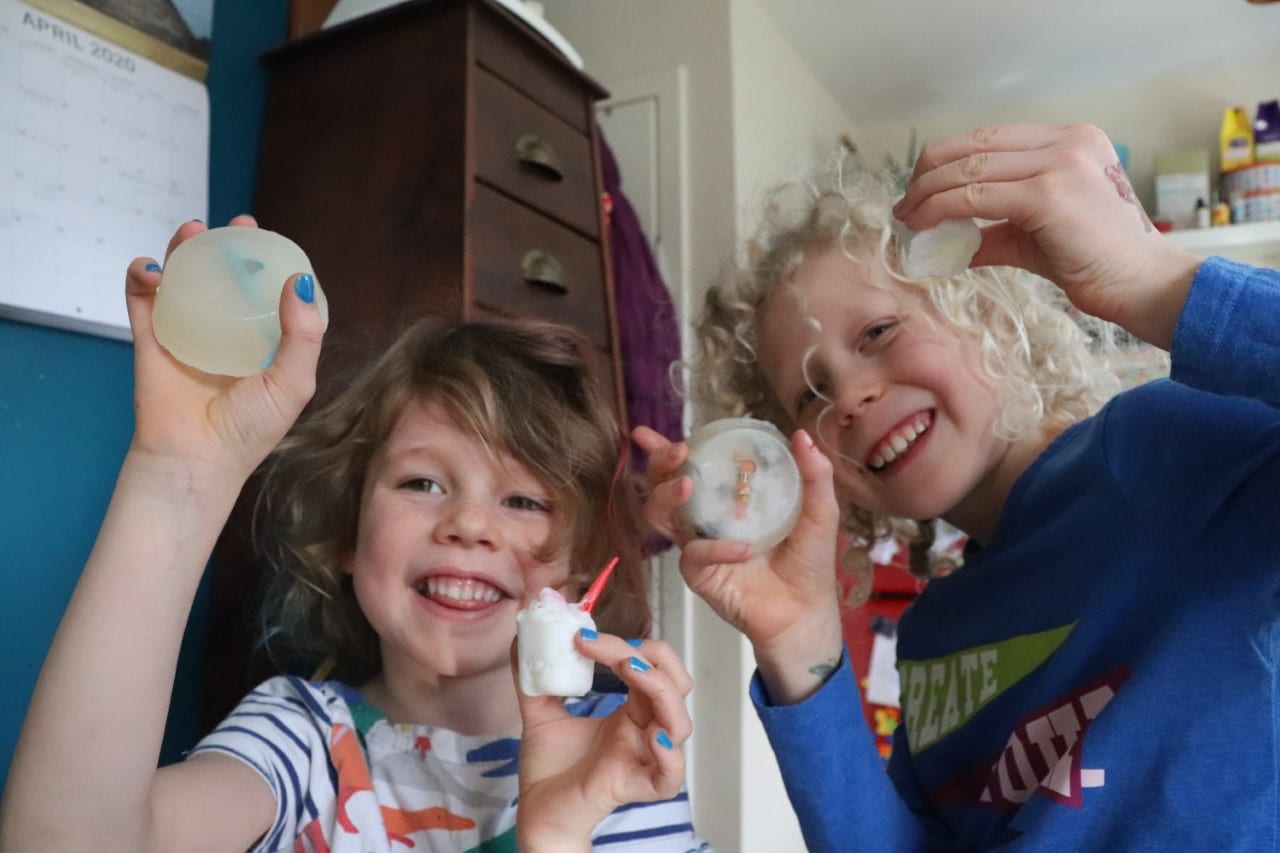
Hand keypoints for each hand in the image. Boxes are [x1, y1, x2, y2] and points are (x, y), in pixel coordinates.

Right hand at [125, 216, 324, 482]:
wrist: (196, 460)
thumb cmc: (250, 429)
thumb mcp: (293, 382)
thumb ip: (302, 334)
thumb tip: (298, 282)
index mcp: (261, 344)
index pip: (266, 295)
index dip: (269, 265)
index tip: (273, 241)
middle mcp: (225, 334)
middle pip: (223, 278)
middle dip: (228, 246)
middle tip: (236, 224)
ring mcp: (187, 334)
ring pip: (182, 280)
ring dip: (183, 251)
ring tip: (191, 232)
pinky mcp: (150, 342)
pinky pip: (143, 302)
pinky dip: (141, 278)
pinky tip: (151, 268)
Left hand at [513, 634, 692, 849]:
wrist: (536, 811)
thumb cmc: (550, 767)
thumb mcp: (539, 711)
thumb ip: (532, 676)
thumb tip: (520, 637)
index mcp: (630, 711)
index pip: (649, 666)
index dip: (625, 644)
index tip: (584, 637)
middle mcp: (644, 730)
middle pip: (676, 685)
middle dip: (653, 658)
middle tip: (618, 650)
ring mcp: (643, 758)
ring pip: (680, 723)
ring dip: (660, 689)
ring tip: (629, 670)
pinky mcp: (636, 787)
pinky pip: (670, 776)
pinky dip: (669, 755)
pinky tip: (651, 737)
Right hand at [633, 425, 844, 702]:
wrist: (806, 610)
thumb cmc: (809, 561)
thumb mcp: (819, 511)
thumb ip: (814, 474)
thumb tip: (801, 435)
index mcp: (728, 497)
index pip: (690, 466)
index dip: (664, 450)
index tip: (645, 433)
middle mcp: (705, 517)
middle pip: (663, 485)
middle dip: (661, 464)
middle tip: (678, 453)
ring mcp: (697, 544)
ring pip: (660, 515)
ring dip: (668, 495)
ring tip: (687, 485)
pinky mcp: (698, 574)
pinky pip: (694, 555)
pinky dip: (716, 548)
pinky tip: (744, 549)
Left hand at [893, 123, 1200, 348]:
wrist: (1141, 284)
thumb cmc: (1094, 261)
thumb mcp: (1036, 234)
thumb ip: (994, 226)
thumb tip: (944, 237)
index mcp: (1069, 139)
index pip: (988, 137)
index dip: (944, 160)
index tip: (918, 189)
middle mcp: (1067, 141)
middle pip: (973, 146)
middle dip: (928, 175)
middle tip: (905, 206)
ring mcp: (1060, 163)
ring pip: (968, 170)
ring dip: (927, 195)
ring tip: (908, 219)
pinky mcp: (1049, 194)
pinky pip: (975, 197)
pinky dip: (941, 210)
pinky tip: (924, 227)